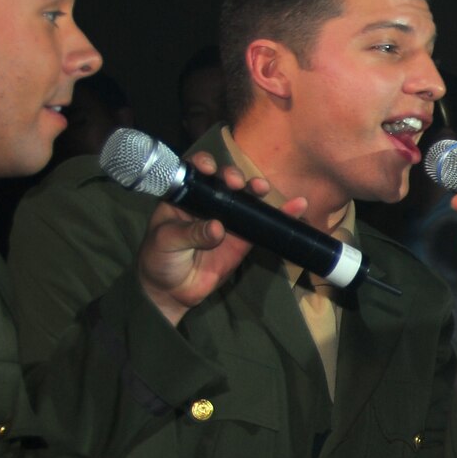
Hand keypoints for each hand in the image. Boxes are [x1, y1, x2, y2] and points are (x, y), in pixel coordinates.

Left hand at [137, 153, 307, 326]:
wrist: (173, 291)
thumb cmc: (160, 259)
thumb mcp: (166, 243)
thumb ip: (189, 234)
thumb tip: (217, 228)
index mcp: (184, 197)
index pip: (194, 173)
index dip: (204, 165)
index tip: (210, 170)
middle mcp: (207, 203)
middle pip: (224, 180)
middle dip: (232, 176)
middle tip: (236, 183)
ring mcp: (228, 219)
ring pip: (245, 198)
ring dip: (255, 189)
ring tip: (262, 188)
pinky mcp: (244, 238)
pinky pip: (263, 224)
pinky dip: (281, 214)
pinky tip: (296, 205)